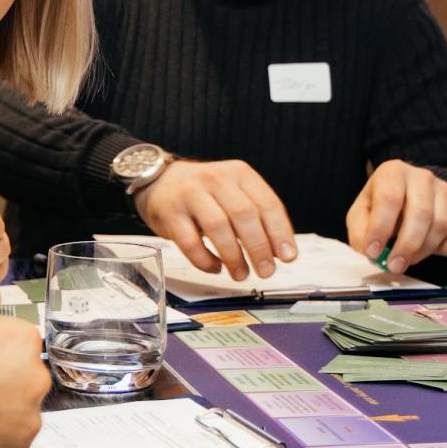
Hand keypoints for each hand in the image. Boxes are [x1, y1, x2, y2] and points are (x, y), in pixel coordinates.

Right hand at [132, 158, 296, 278]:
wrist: (159, 181)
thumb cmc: (204, 193)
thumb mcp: (233, 192)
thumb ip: (256, 216)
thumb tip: (279, 252)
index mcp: (239, 173)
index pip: (267, 203)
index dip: (280, 233)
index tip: (287, 257)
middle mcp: (215, 179)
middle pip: (244, 215)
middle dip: (258, 248)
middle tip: (266, 271)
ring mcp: (190, 194)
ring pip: (217, 227)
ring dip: (233, 256)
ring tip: (241, 274)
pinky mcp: (170, 212)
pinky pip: (190, 242)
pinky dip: (205, 260)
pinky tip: (215, 267)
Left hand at [345, 160, 446, 272]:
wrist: (408, 195)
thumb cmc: (382, 205)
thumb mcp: (361, 214)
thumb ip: (360, 233)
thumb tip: (370, 252)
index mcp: (393, 172)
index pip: (389, 199)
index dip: (381, 228)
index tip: (373, 252)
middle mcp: (422, 177)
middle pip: (420, 213)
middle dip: (407, 246)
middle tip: (395, 266)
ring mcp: (445, 190)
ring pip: (442, 225)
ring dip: (423, 250)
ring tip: (407, 258)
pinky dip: (446, 250)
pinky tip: (430, 250)